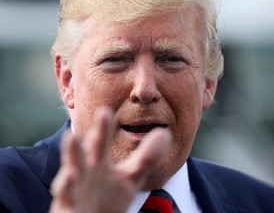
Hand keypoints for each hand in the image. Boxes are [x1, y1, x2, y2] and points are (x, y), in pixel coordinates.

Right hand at [49, 108, 170, 212]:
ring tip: (72, 137)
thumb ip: (146, 157)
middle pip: (81, 153)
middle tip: (79, 125)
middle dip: (80, 140)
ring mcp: (74, 187)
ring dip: (71, 155)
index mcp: (98, 161)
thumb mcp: (131, 176)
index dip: (102, 128)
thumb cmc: (110, 197)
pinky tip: (71, 176)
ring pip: (70, 170)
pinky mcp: (68, 204)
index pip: (100, 142)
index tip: (105, 112)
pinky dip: (67, 186)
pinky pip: (66, 195)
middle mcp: (83, 170)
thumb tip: (164, 133)